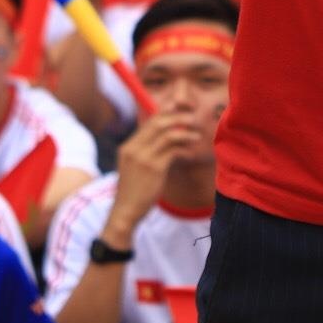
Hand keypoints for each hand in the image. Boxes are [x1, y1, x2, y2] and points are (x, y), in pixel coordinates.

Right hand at [106, 109, 198, 231]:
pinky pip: (174, 151)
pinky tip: (191, 153)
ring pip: (168, 135)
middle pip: (158, 123)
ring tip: (197, 135)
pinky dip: (185, 149)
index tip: (181, 110)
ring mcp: (143, 158)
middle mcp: (134, 149)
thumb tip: (164, 138)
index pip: (149, 122)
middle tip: (193, 119)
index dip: (167, 113)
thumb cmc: (132, 190)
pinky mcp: (154, 169)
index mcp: (128, 147)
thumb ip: (144, 151)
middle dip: (178, 118)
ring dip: (186, 133)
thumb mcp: (133, 166)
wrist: (125, 211)